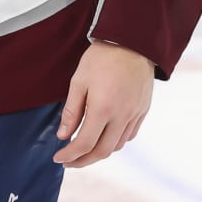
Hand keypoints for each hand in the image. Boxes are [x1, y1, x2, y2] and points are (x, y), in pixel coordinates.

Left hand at [53, 42, 154, 167]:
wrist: (132, 41)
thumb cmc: (102, 57)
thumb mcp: (79, 81)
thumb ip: (72, 111)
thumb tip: (63, 136)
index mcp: (103, 108)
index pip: (84, 144)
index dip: (70, 155)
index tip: (58, 158)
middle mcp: (122, 115)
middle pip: (103, 152)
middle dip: (83, 161)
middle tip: (69, 161)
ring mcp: (135, 114)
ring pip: (117, 146)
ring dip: (100, 152)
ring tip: (85, 148)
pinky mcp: (143, 110)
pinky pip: (129, 135)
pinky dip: (115, 141)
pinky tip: (105, 136)